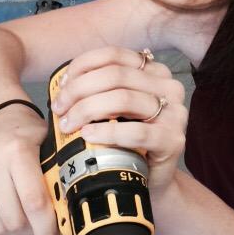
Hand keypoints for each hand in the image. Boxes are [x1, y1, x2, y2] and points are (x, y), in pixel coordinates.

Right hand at [0, 104, 58, 234]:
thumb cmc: (26, 130)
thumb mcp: (49, 144)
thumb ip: (57, 174)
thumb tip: (68, 211)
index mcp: (17, 151)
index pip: (34, 201)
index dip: (45, 226)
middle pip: (13, 218)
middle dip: (31, 231)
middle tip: (42, 228)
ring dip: (13, 231)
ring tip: (26, 223)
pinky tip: (9, 218)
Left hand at [51, 46, 187, 190]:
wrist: (152, 179)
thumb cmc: (128, 141)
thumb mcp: (116, 107)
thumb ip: (100, 89)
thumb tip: (64, 82)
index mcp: (155, 71)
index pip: (114, 55)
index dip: (82, 66)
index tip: (62, 85)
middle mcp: (169, 87)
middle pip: (115, 76)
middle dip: (79, 90)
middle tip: (59, 108)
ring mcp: (174, 113)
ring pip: (123, 98)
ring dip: (87, 110)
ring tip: (68, 124)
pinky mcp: (172, 140)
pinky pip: (135, 131)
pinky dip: (106, 132)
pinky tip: (87, 135)